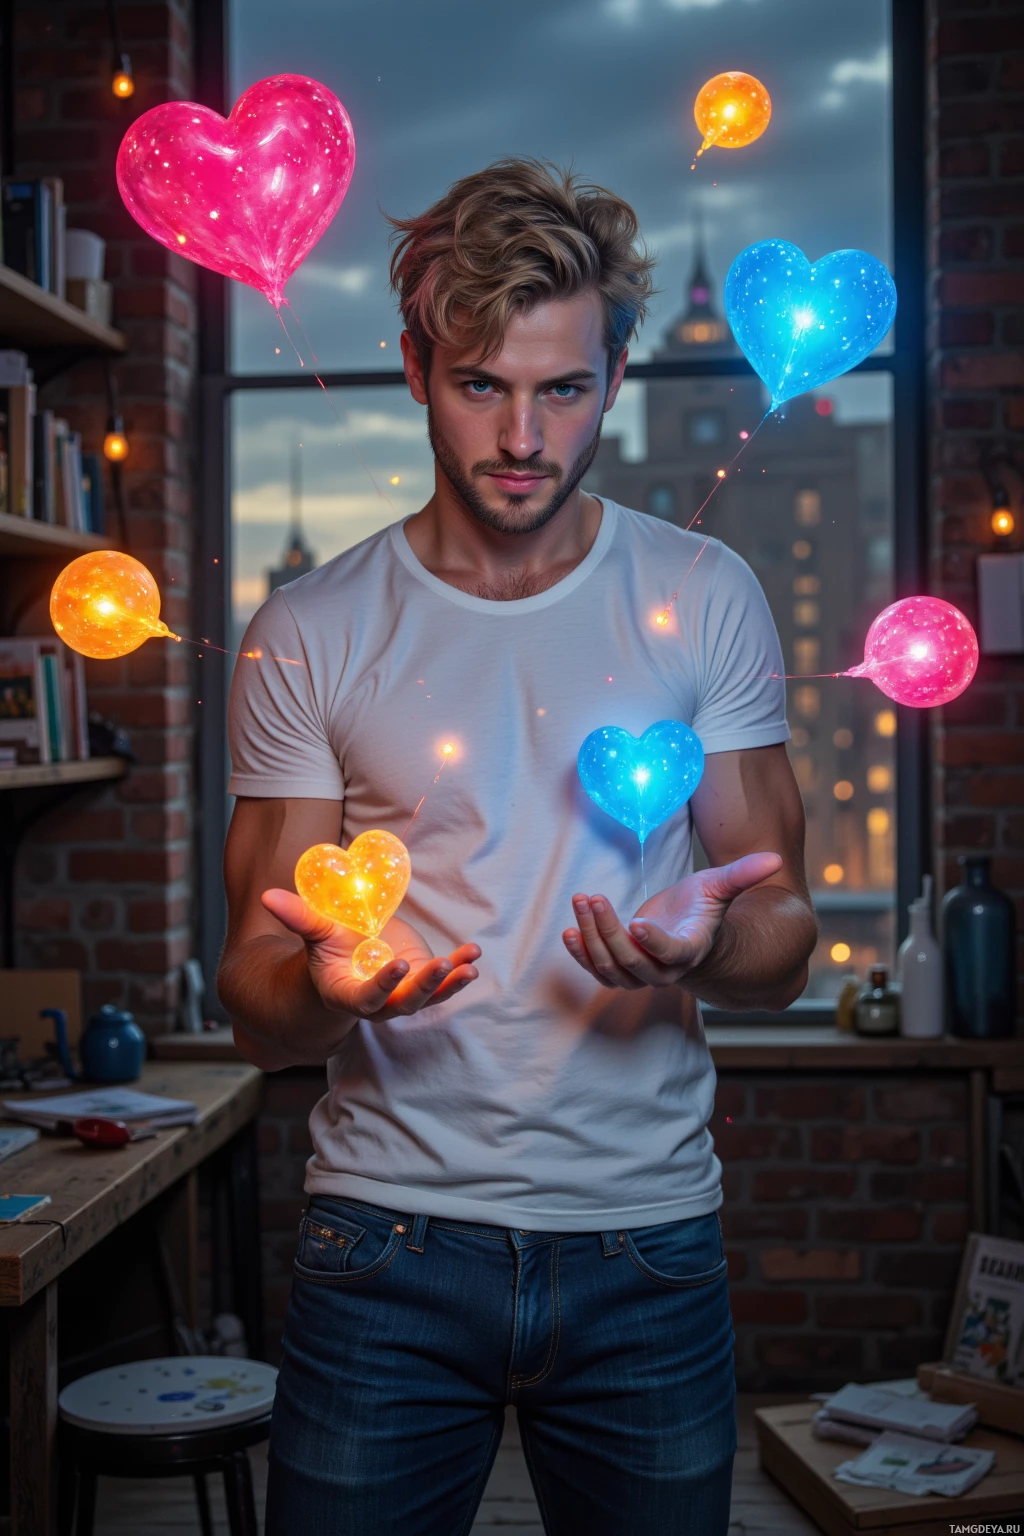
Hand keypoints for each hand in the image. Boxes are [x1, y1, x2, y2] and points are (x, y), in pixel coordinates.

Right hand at [261, 889, 480, 1020]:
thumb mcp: (317, 932)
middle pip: (404, 1003)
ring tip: (469, 967)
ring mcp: (403, 994)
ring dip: (450, 983)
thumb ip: (299, 917)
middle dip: (425, 987)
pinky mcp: (422, 981)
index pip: (368, 998)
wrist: (348, 957)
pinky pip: (444, 980)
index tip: (398, 964)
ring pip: (429, 997)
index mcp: (348, 994)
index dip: (383, 986)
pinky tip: (473, 954)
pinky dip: (461, 968)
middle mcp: (378, 1002)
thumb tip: (268, 895)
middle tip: (443, 966)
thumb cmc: (329, 948)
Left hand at [562, 852, 782, 989]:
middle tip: (593, 899)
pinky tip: (570, 932)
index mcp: (690, 950)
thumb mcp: (720, 886)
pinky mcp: (622, 972)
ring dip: (591, 936)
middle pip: (632, 961)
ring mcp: (641, 975)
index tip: (638, 923)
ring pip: (611, 967)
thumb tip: (776, 857)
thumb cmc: (704, 908)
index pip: (671, 954)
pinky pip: (598, 972)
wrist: (687, 932)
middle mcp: (665, 970)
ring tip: (581, 902)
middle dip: (608, 931)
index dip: (655, 943)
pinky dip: (582, 955)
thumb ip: (744, 875)